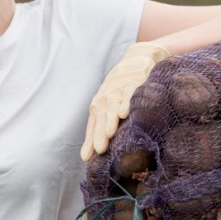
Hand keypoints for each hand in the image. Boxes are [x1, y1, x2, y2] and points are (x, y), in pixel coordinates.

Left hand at [81, 41, 170, 161]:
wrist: (135, 61)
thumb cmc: (119, 90)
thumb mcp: (107, 107)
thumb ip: (97, 130)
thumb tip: (86, 158)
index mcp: (99, 106)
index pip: (93, 125)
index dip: (90, 140)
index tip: (88, 158)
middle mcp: (107, 98)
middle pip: (101, 118)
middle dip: (99, 134)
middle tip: (99, 150)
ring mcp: (119, 90)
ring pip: (112, 107)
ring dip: (110, 120)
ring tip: (109, 133)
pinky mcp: (134, 83)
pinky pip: (129, 94)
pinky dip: (125, 103)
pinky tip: (124, 113)